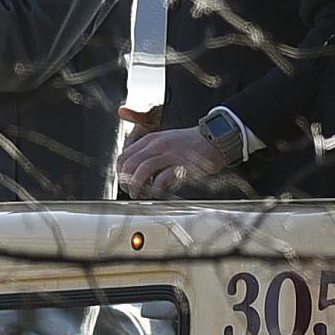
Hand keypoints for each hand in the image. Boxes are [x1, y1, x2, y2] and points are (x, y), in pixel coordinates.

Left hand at [118, 124, 238, 198]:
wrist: (214, 139)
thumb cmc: (190, 144)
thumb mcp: (164, 139)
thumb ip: (148, 150)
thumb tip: (132, 159)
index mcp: (150, 140)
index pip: (124, 156)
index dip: (120, 173)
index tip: (125, 183)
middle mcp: (157, 145)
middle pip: (130, 163)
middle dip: (125, 181)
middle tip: (130, 192)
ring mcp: (169, 154)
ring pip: (142, 170)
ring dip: (137, 187)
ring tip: (139, 195)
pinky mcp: (181, 165)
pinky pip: (162, 179)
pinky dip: (156, 188)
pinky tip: (157, 192)